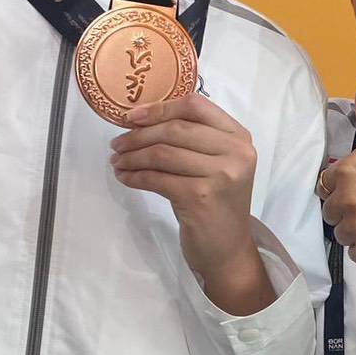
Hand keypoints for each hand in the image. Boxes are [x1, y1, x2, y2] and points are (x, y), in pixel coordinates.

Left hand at [109, 92, 258, 272]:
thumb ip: (192, 139)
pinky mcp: (201, 197)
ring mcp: (221, 175)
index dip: (160, 108)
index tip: (132, 117)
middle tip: (116, 144)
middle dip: (138, 135)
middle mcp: (235, 152)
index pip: (195, 106)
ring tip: (118, 162)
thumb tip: (140, 120)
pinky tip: (125, 178)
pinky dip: (135, 177)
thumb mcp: (214, 164)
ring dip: (132, 157)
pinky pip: (157, 178)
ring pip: (163, 153)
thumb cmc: (216, 203)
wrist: (228, 249)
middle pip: (175, 129)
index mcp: (239, 136)